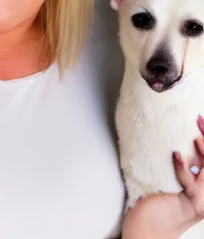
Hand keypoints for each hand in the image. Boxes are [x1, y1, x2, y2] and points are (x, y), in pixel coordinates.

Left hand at [122, 116, 203, 238]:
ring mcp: (203, 201)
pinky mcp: (192, 206)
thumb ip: (176, 163)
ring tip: (195, 137)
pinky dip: (183, 169)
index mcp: (203, 184)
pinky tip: (175, 155)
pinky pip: (191, 185)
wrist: (148, 231)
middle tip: (198, 120)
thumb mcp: (167, 178)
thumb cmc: (154, 203)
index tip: (199, 119)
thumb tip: (169, 137)